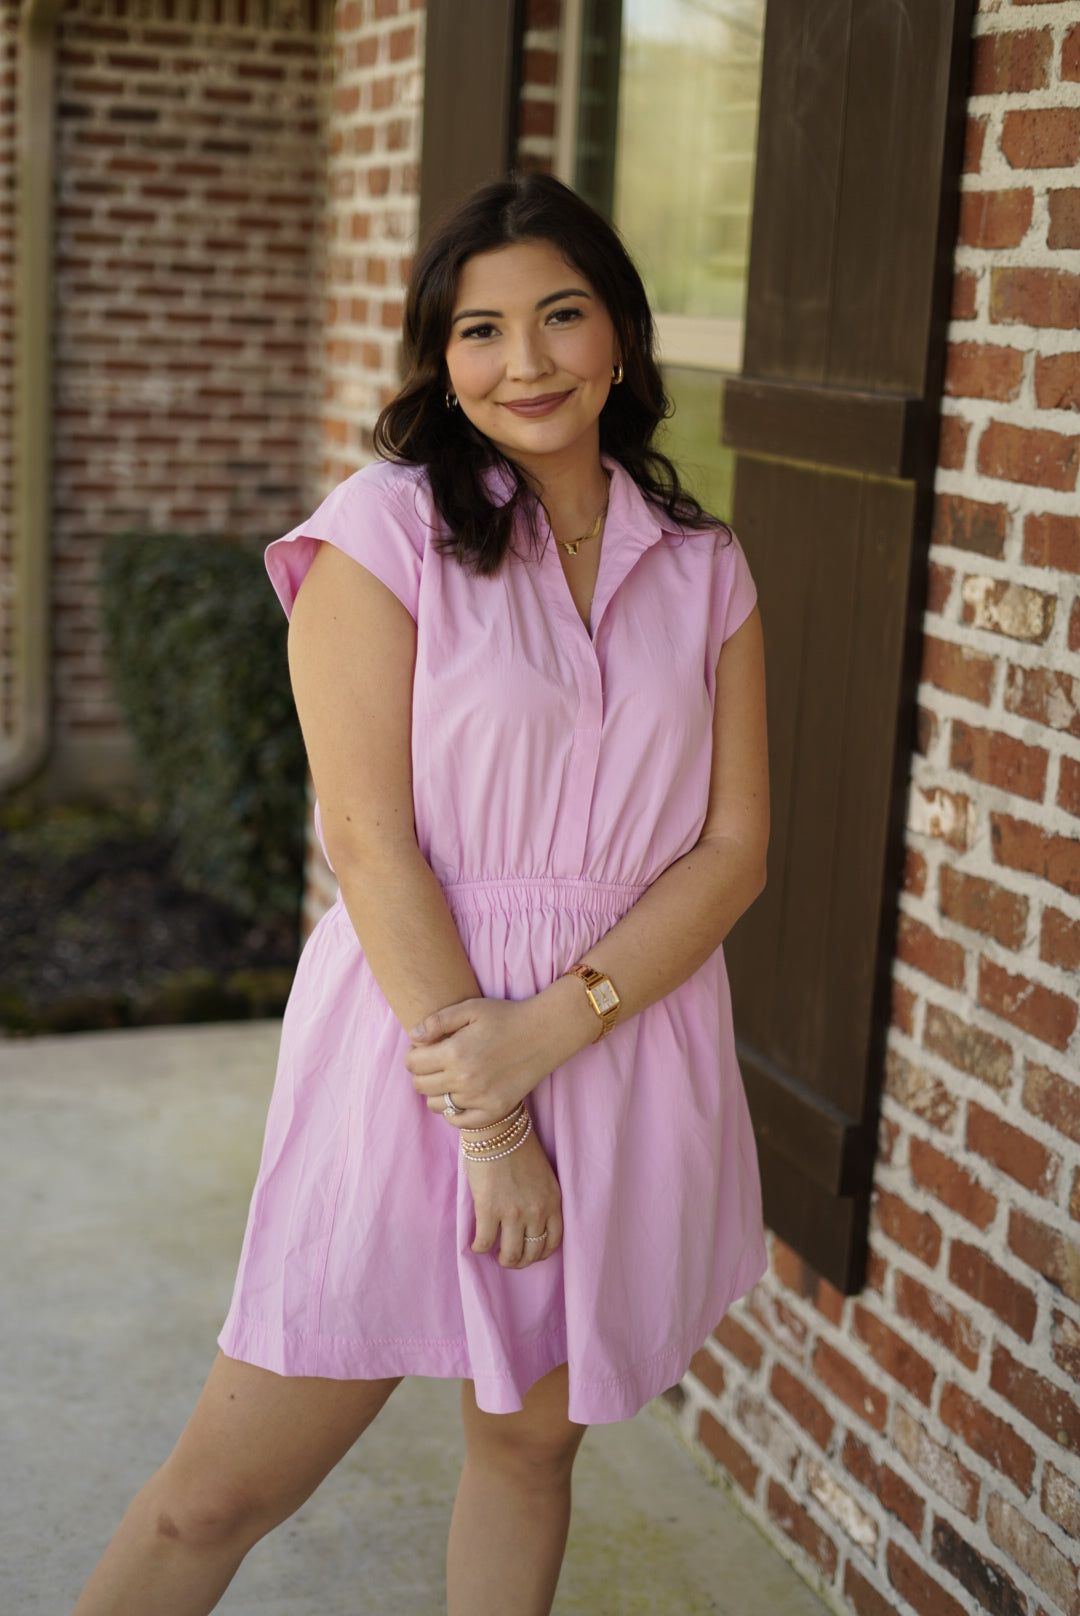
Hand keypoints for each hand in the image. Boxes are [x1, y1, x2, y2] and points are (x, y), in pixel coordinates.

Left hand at [405, 997, 551, 1126]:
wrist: (544, 1034)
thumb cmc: (506, 1017)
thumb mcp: (470, 1008)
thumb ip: (437, 1021)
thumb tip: (413, 1037)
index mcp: (454, 1052)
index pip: (413, 1064)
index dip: (413, 1055)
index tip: (424, 1049)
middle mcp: (464, 1079)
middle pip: (420, 1086)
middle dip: (421, 1073)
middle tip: (435, 1063)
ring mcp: (480, 1098)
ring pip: (437, 1105)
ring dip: (436, 1092)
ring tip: (449, 1077)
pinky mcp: (494, 1110)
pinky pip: (459, 1122)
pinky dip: (454, 1112)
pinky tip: (461, 1096)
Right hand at [464, 1128, 562, 1267]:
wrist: (498, 1129)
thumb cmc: (519, 1147)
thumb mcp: (543, 1176)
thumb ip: (541, 1200)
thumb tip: (530, 1222)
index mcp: (553, 1201)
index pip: (553, 1241)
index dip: (540, 1253)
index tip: (530, 1252)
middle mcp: (536, 1211)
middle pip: (531, 1252)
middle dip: (520, 1260)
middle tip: (509, 1256)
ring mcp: (513, 1213)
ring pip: (510, 1255)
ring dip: (503, 1259)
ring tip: (494, 1253)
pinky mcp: (489, 1209)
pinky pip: (484, 1242)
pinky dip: (478, 1247)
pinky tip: (475, 1244)